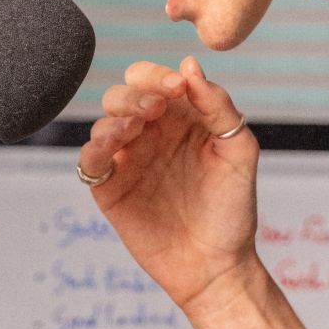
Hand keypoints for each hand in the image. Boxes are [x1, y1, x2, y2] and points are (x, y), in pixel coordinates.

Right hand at [77, 56, 259, 313]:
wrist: (215, 265)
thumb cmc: (232, 209)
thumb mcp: (238, 151)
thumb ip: (217, 105)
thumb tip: (189, 63)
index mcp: (182, 118)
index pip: (156, 80)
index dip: (159, 75)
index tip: (175, 88)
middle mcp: (151, 134)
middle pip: (124, 93)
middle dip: (135, 93)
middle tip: (155, 109)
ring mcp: (128, 160)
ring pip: (105, 120)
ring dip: (116, 115)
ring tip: (134, 126)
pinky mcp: (109, 188)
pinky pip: (90, 159)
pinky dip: (94, 147)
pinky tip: (110, 145)